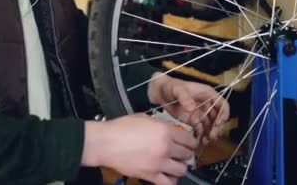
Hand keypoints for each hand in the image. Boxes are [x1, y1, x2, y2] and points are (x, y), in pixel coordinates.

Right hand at [82, 114, 197, 184]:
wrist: (106, 143)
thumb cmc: (121, 128)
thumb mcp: (143, 118)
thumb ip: (159, 125)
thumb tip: (168, 130)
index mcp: (165, 131)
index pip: (189, 140)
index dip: (191, 142)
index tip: (189, 144)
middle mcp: (166, 147)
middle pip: (187, 155)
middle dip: (185, 154)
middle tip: (181, 153)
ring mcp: (159, 163)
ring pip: (181, 170)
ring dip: (179, 167)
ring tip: (174, 165)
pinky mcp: (150, 175)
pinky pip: (168, 183)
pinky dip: (171, 181)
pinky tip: (167, 176)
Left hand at [147, 72, 229, 144]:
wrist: (160, 93)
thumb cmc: (170, 87)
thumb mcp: (178, 90)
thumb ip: (185, 98)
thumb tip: (192, 108)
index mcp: (208, 94)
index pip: (222, 104)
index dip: (223, 115)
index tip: (218, 124)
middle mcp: (207, 104)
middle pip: (218, 118)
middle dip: (217, 128)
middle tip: (211, 137)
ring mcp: (201, 113)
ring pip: (210, 125)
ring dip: (210, 134)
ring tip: (205, 142)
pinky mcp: (194, 120)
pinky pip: (201, 129)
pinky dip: (201, 136)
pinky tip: (198, 141)